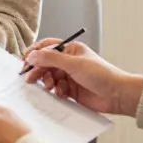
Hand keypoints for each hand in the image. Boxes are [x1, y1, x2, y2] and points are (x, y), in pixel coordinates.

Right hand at [22, 39, 142, 115]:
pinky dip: (55, 91)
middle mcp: (69, 62)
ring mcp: (69, 76)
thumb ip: (50, 58)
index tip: (25, 61)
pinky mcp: (70, 90)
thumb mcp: (73, 63)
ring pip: (49, 77)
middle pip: (45, 63)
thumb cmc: (102, 75)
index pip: (47, 47)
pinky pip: (55, 89)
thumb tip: (31, 55)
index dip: (34, 53)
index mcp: (70, 50)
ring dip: (47, 81)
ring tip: (50, 86)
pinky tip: (61, 93)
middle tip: (30, 77)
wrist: (117, 95)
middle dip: (37, 70)